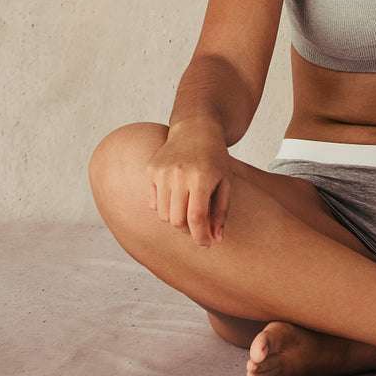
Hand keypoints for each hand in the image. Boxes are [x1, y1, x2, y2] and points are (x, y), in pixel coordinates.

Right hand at [145, 124, 232, 248]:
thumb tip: (217, 239)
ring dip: (175, 218)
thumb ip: (221, 211)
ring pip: (162, 215)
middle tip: (197, 224)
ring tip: (187, 207)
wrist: (195, 129)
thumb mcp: (225, 182)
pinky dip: (162, 206)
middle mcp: (179, 175)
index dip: (199, 236)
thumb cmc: (214, 158)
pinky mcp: (150, 170)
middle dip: (187, 229)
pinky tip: (175, 194)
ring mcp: (162, 172)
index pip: (196, 218)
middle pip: (177, 220)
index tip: (204, 246)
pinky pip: (152, 203)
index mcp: (201, 178)